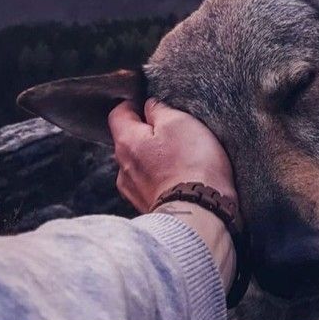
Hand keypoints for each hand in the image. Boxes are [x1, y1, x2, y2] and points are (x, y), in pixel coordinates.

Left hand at [108, 99, 236, 291]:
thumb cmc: (191, 164)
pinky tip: (181, 180)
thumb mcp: (179, 122)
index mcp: (126, 142)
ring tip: (182, 159)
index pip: (118, 113)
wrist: (200, 214)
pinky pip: (152, 186)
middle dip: (147, 134)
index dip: (134, 104)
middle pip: (129, 141)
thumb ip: (160, 110)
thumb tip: (150, 107)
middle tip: (175, 132)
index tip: (152, 105)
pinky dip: (162, 180)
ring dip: (155, 160)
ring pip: (140, 165)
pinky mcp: (149, 208)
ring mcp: (134, 192)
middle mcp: (123, 168)